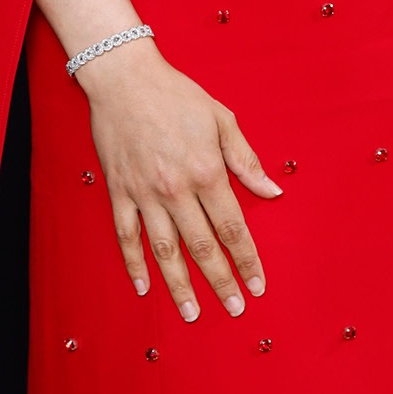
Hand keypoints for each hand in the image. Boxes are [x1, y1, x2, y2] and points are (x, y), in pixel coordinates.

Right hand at [75, 39, 280, 320]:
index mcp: (207, 171)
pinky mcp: (119, 192)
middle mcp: (177, 189)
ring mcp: (145, 194)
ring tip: (192, 313)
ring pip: (165, 251)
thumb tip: (273, 191)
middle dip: (220, 282)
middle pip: (203, 247)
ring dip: (180, 285)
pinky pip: (127, 236)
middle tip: (234, 308)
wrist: (125, 79)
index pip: (233, 228)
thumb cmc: (177, 96)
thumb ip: (246, 161)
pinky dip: (134, 264)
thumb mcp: (222, 120)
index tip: (257, 285)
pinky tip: (144, 287)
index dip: (247, 260)